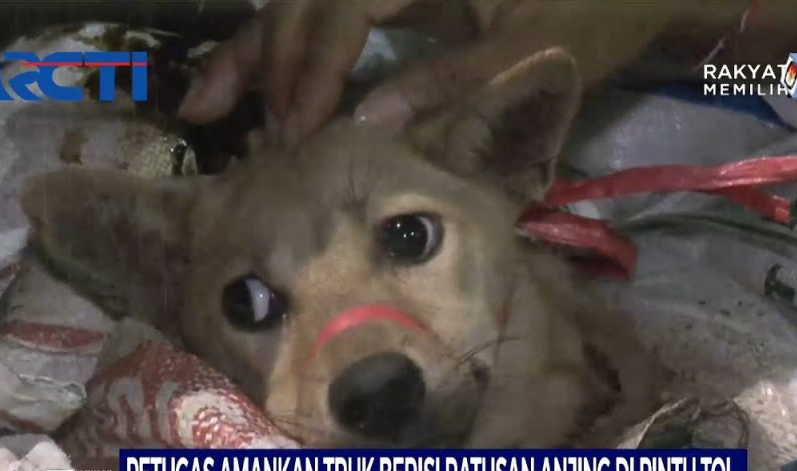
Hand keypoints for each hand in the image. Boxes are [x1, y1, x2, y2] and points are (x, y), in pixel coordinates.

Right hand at [177, 0, 675, 145]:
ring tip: (203, 106)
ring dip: (253, 51)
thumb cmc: (593, 10)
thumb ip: (451, 80)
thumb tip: (367, 120)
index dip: (314, 65)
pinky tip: (250, 87)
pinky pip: (325, 15)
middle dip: (272, 63)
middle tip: (249, 132)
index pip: (345, 5)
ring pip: (299, 1)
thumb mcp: (529, 49)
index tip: (296, 129)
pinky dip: (286, 48)